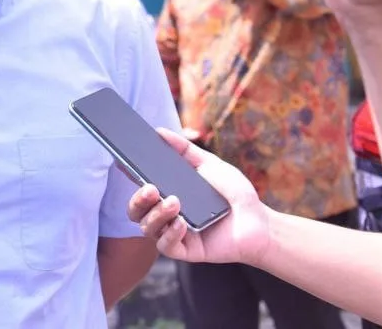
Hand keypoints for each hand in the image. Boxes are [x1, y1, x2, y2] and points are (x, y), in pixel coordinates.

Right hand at [127, 128, 270, 264]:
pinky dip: (171, 234)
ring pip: (147, 228)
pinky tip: (182, 223)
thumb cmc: (234, 193)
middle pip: (135, 211)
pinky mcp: (186, 250)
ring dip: (157, 214)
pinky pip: (167, 246)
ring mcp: (174, 233)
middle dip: (137, 199)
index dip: (128, 175)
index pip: (140, 186)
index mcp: (168, 193)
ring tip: (174, 202)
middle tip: (150, 187)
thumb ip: (184, 149)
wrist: (259, 222)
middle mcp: (166, 214)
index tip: (122, 161)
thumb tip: (159, 131)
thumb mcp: (209, 164)